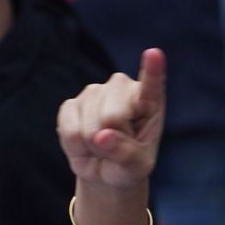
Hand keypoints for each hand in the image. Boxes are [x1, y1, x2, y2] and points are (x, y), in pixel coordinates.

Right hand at [57, 48, 166, 191]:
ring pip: (90, 126)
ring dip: (95, 146)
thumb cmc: (129, 165)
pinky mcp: (71, 104)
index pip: (152, 84)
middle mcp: (122, 88)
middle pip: (112, 116)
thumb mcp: (138, 167)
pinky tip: (85, 143)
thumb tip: (101, 137)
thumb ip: (127, 155)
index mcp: (149, 101)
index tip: (154, 53)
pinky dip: (77, 146)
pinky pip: (70, 130)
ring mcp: (95, 92)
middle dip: (113, 140)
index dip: (151, 70)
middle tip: (117, 146)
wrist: (105, 170)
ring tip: (103, 146)